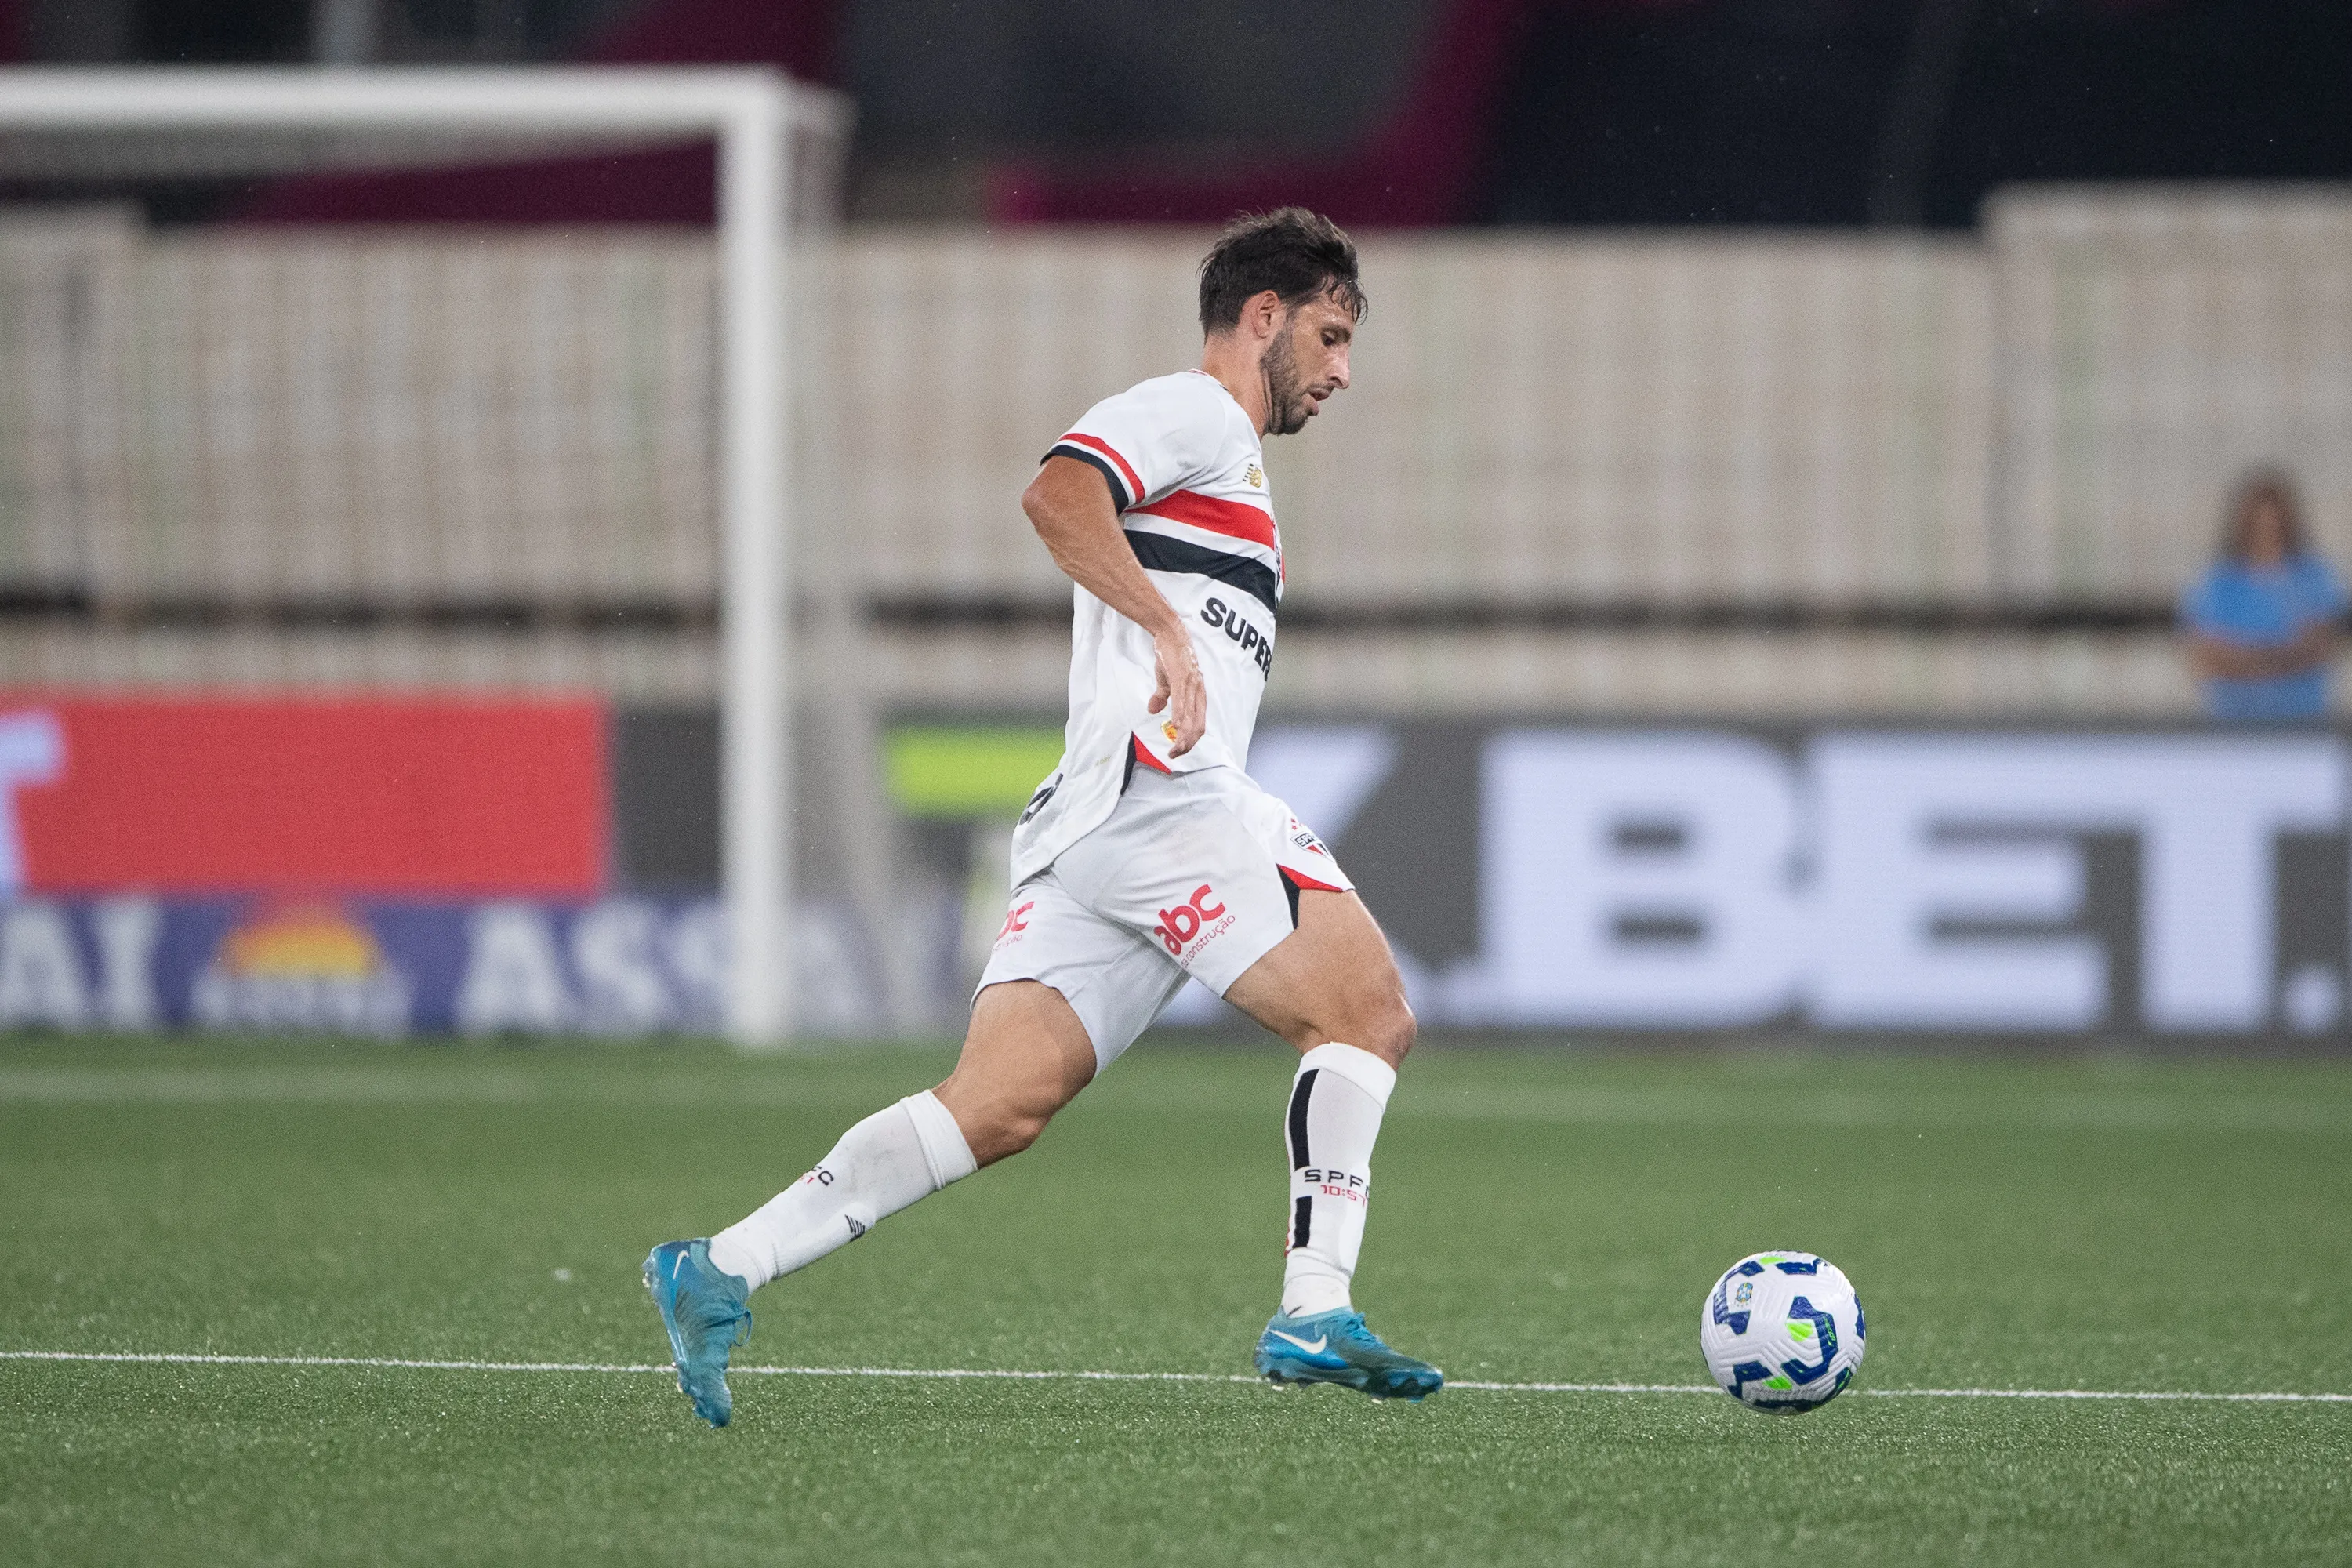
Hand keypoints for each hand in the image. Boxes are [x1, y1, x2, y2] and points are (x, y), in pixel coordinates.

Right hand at [1147, 624, 1207, 757]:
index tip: (1177, 751)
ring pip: (1192, 716)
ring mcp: (1192, 684)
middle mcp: (1198, 692)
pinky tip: (1176, 725)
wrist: (1169, 634)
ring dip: (1184, 735)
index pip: (1198, 725)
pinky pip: (1182, 699)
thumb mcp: (1166, 680)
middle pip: (1198, 725)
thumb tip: (1153, 710)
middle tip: (1175, 754)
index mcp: (1197, 695)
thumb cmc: (1170, 657)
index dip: (1189, 741)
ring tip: (1176, 747)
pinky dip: (1180, 714)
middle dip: (1187, 743)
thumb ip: (1162, 697)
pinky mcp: (1182, 676)